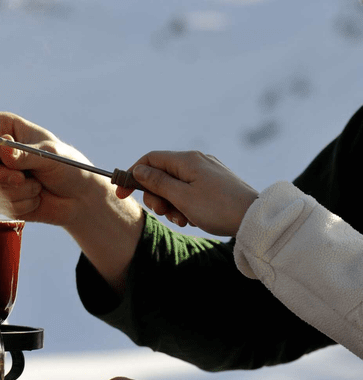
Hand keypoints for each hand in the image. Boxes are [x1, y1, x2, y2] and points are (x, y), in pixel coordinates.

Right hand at [0, 112, 109, 225]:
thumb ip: (24, 154)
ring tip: (37, 186)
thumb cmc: (67, 166)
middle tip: (19, 178)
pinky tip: (35, 198)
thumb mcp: (49, 154)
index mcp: (2, 128)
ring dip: (16, 190)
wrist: (80, 198)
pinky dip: (20, 204)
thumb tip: (3, 148)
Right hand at [116, 150, 258, 235]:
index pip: (150, 159)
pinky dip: (185, 204)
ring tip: (182, 219)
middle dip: (156, 195)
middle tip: (162, 212)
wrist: (257, 219)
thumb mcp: (182, 197)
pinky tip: (193, 218)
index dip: (134, 175)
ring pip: (176, 185)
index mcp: (187, 160)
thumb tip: (139, 169)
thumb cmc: (218, 208)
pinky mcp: (216, 184)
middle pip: (162, 174)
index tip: (123, 193)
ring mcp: (208, 172)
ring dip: (171, 203)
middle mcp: (197, 161)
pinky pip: (191, 191)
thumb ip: (157, 182)